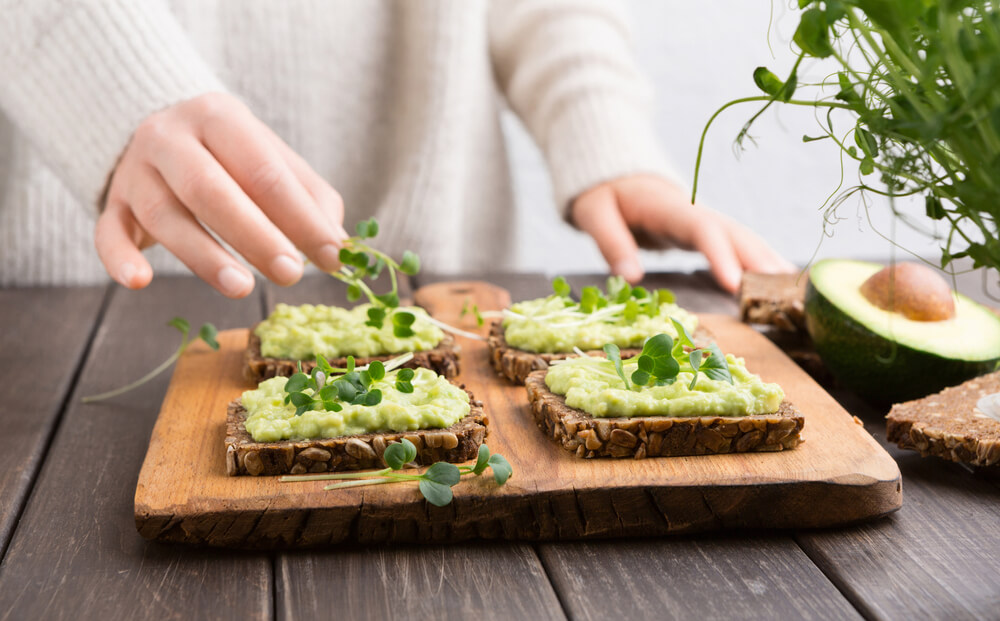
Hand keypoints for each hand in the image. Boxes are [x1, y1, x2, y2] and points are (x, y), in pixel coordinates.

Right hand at [95, 92, 346, 297]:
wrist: (159, 131)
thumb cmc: (232, 156)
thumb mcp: (273, 159)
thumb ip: (310, 197)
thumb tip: (337, 243)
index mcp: (219, 118)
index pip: (264, 171)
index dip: (301, 218)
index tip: (332, 257)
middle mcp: (170, 137)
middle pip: (211, 190)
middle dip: (255, 236)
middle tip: (291, 274)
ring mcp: (135, 171)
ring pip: (164, 215)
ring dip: (204, 256)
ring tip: (243, 288)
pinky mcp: (112, 203)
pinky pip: (107, 231)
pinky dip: (118, 258)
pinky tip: (138, 282)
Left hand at [570, 175, 794, 292]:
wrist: (613, 172)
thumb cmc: (601, 193)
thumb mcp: (593, 212)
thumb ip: (610, 241)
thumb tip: (630, 277)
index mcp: (669, 207)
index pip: (702, 230)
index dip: (721, 256)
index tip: (735, 285)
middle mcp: (695, 212)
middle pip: (736, 235)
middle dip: (761, 262)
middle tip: (783, 294)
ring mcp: (704, 221)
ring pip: (744, 240)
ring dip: (769, 264)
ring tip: (794, 294)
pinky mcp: (706, 231)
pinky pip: (738, 247)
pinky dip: (761, 263)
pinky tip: (779, 284)